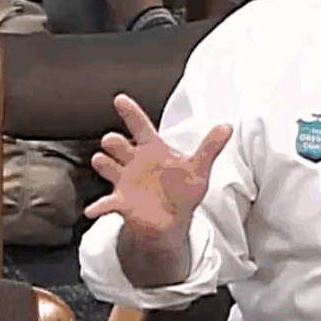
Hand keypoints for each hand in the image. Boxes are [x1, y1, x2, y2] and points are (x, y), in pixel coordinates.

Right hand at [84, 94, 232, 238]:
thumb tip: (227, 127)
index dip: (131, 113)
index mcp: (153, 150)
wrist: (172, 221)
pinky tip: (93, 210)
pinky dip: (99, 206)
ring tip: (102, 161)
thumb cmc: (182, 191)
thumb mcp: (199, 168)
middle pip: (118, 144)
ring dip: (103, 163)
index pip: (140, 125)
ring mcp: (125, 181)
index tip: (120, 99)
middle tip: (114, 141)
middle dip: (114, 142)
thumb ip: (210, 147)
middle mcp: (135, 162)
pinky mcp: (121, 202)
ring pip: (107, 166)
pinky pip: (106, 203)